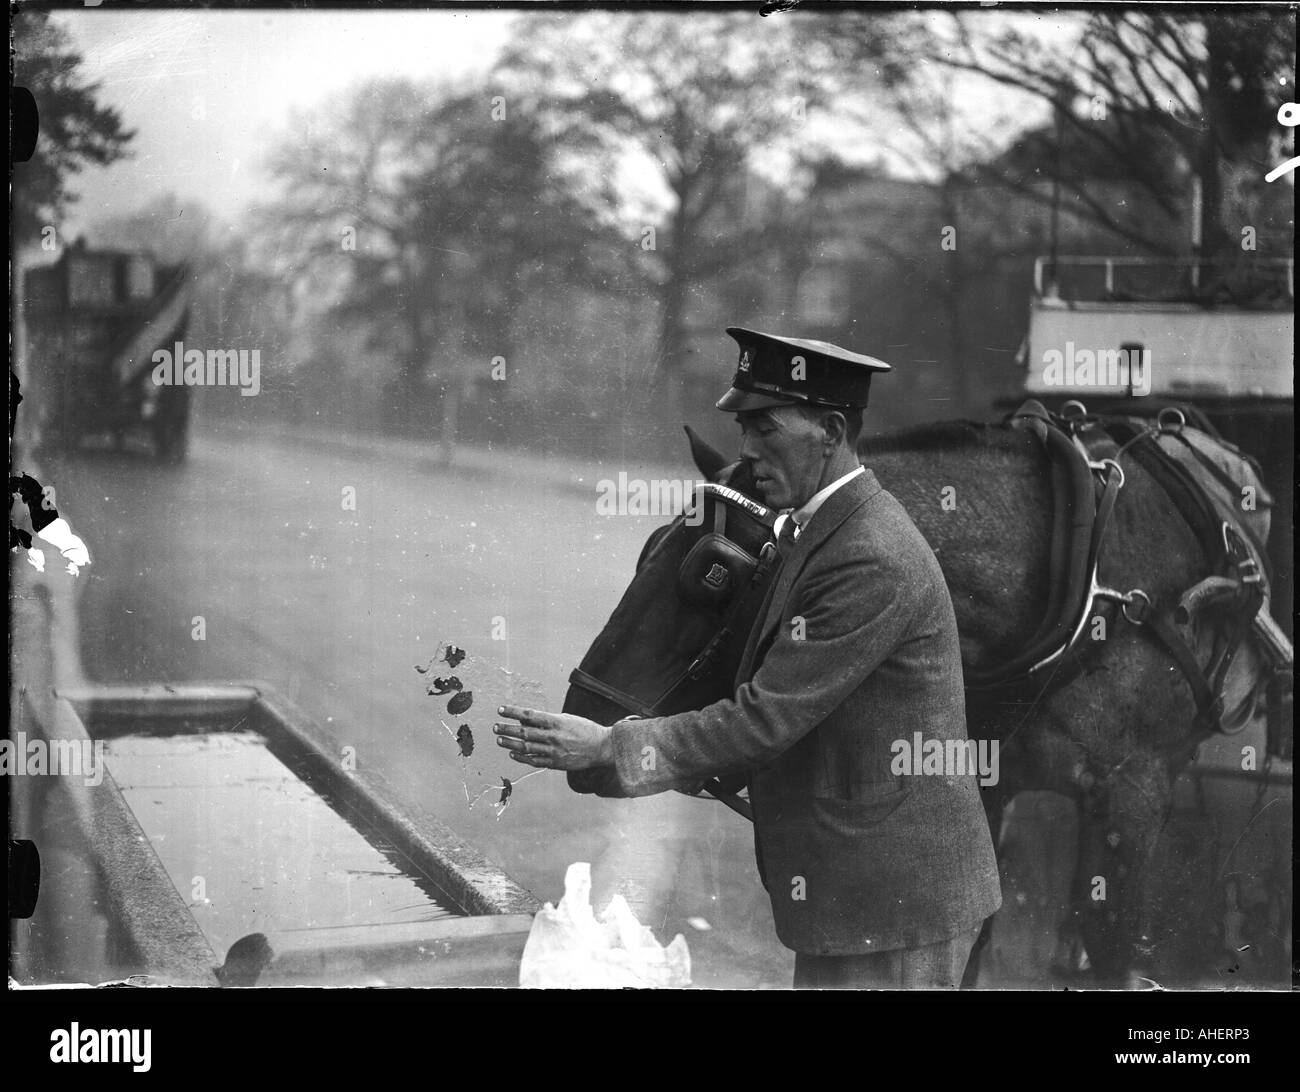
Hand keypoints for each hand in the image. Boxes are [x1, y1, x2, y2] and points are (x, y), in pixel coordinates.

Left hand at [494, 705, 612, 769]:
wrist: (602, 747)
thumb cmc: (585, 730)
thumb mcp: (567, 718)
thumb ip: (547, 720)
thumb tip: (526, 719)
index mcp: (556, 722)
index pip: (529, 715)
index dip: (513, 712)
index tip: (501, 710)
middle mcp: (552, 736)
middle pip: (524, 732)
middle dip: (507, 728)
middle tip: (495, 727)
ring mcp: (553, 751)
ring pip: (526, 747)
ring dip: (510, 743)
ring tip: (499, 739)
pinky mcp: (555, 763)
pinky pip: (534, 760)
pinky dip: (521, 757)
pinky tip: (513, 753)